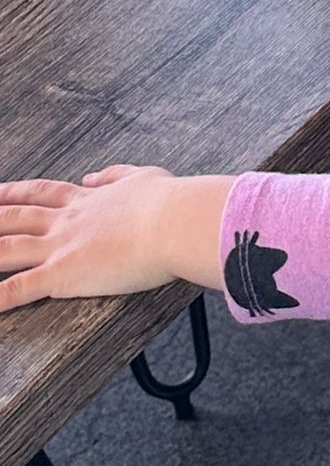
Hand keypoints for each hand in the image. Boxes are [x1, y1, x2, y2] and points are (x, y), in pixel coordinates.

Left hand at [0, 165, 229, 307]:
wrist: (176, 220)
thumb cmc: (171, 201)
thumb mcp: (144, 177)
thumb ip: (116, 175)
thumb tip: (94, 175)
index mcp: (86, 201)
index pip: (41, 194)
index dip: (14, 192)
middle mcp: (67, 222)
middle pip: (14, 218)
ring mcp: (61, 247)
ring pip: (6, 250)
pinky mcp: (63, 274)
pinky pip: (18, 290)